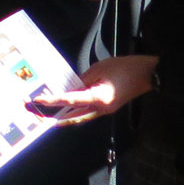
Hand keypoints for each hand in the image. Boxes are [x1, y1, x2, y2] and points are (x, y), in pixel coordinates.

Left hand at [29, 54, 157, 124]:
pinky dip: (73, 110)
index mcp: (98, 98)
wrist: (147, 74)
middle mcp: (100, 109)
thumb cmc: (124, 68)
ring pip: (79, 116)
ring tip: (46, 112)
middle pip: (72, 116)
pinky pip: (86, 111)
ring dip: (62, 115)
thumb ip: (82, 80)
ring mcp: (104, 110)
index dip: (52, 101)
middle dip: (53, 116)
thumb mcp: (98, 69)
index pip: (69, 100)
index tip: (37, 100)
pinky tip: (63, 106)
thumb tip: (69, 87)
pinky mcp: (107, 107)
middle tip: (36, 113)